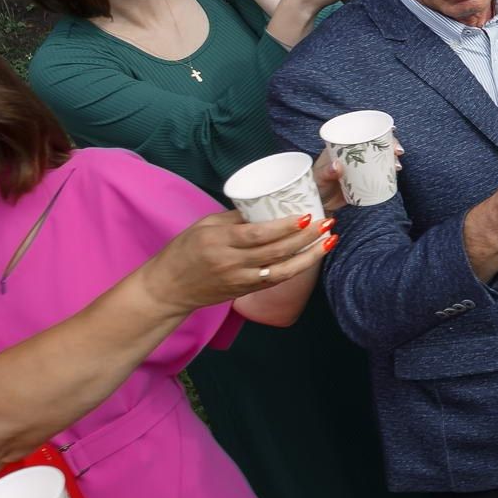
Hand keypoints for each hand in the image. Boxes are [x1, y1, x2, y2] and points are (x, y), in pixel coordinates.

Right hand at [142, 209, 332, 310]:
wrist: (168, 289)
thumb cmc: (184, 251)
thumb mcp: (204, 226)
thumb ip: (235, 218)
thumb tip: (266, 205)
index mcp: (219, 241)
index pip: (258, 234)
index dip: (286, 227)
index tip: (307, 216)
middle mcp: (232, 262)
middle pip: (276, 250)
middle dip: (306, 237)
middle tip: (327, 223)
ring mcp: (240, 280)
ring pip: (282, 269)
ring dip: (310, 256)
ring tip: (330, 241)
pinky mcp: (246, 291)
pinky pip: (275, 280)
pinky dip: (296, 269)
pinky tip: (312, 257)